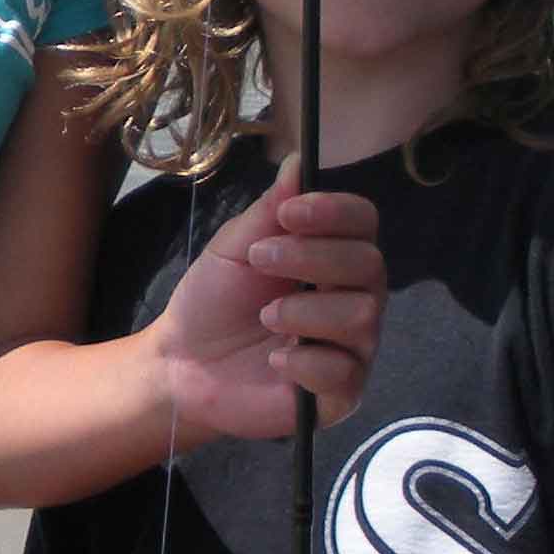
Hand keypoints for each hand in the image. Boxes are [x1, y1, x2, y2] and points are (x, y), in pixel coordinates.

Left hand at [154, 159, 384, 443]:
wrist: (183, 364)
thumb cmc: (213, 301)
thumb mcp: (234, 248)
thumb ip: (270, 211)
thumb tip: (300, 160)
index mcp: (332, 255)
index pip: (364, 222)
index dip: (335, 212)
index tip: (291, 213)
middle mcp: (353, 296)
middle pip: (370, 265)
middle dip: (313, 257)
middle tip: (260, 259)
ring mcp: (352, 346)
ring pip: (362, 316)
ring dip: (305, 310)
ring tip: (264, 316)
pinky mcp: (341, 393)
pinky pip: (346, 371)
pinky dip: (305, 360)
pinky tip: (275, 358)